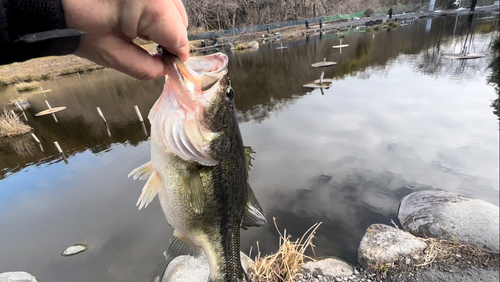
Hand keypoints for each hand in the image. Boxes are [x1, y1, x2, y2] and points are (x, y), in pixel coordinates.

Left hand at [62, 0, 188, 79]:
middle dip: (168, 38)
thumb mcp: (113, 55)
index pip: (179, 36)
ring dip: (163, 23)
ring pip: (173, 8)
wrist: (52, 0)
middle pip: (180, 20)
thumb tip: (164, 69)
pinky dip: (154, 10)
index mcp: (152, 5)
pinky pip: (160, 0)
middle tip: (151, 51)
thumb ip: (145, 68)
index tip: (169, 66)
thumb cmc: (77, 24)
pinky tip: (135, 17)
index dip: (175, 56)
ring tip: (139, 32)